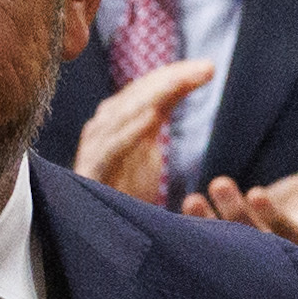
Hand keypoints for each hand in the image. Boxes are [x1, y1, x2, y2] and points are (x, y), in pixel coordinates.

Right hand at [72, 57, 214, 200]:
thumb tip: (188, 74)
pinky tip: (151, 117)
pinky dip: (129, 131)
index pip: (149, 86)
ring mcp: (94, 146)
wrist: (102, 230)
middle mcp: (104, 125)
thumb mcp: (148, 142)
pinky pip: (110, 148)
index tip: (208, 68)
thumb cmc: (125, 186)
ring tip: (182, 82)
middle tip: (206, 69)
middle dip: (171, 78)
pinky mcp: (89, 171)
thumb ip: (160, 108)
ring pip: (125, 112)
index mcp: (118, 116)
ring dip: (155, 94)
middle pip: (139, 93)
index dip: (176, 74)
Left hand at [183, 131, 297, 248]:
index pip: (286, 230)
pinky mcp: (223, 253)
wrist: (282, 228)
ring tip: (193, 199)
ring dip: (208, 222)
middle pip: (253, 237)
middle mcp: (271, 252)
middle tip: (219, 182)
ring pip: (226, 244)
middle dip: (235, 212)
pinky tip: (185, 206)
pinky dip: (194, 228)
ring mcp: (245, 256)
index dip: (272, 214)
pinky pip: (207, 245)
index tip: (257, 192)